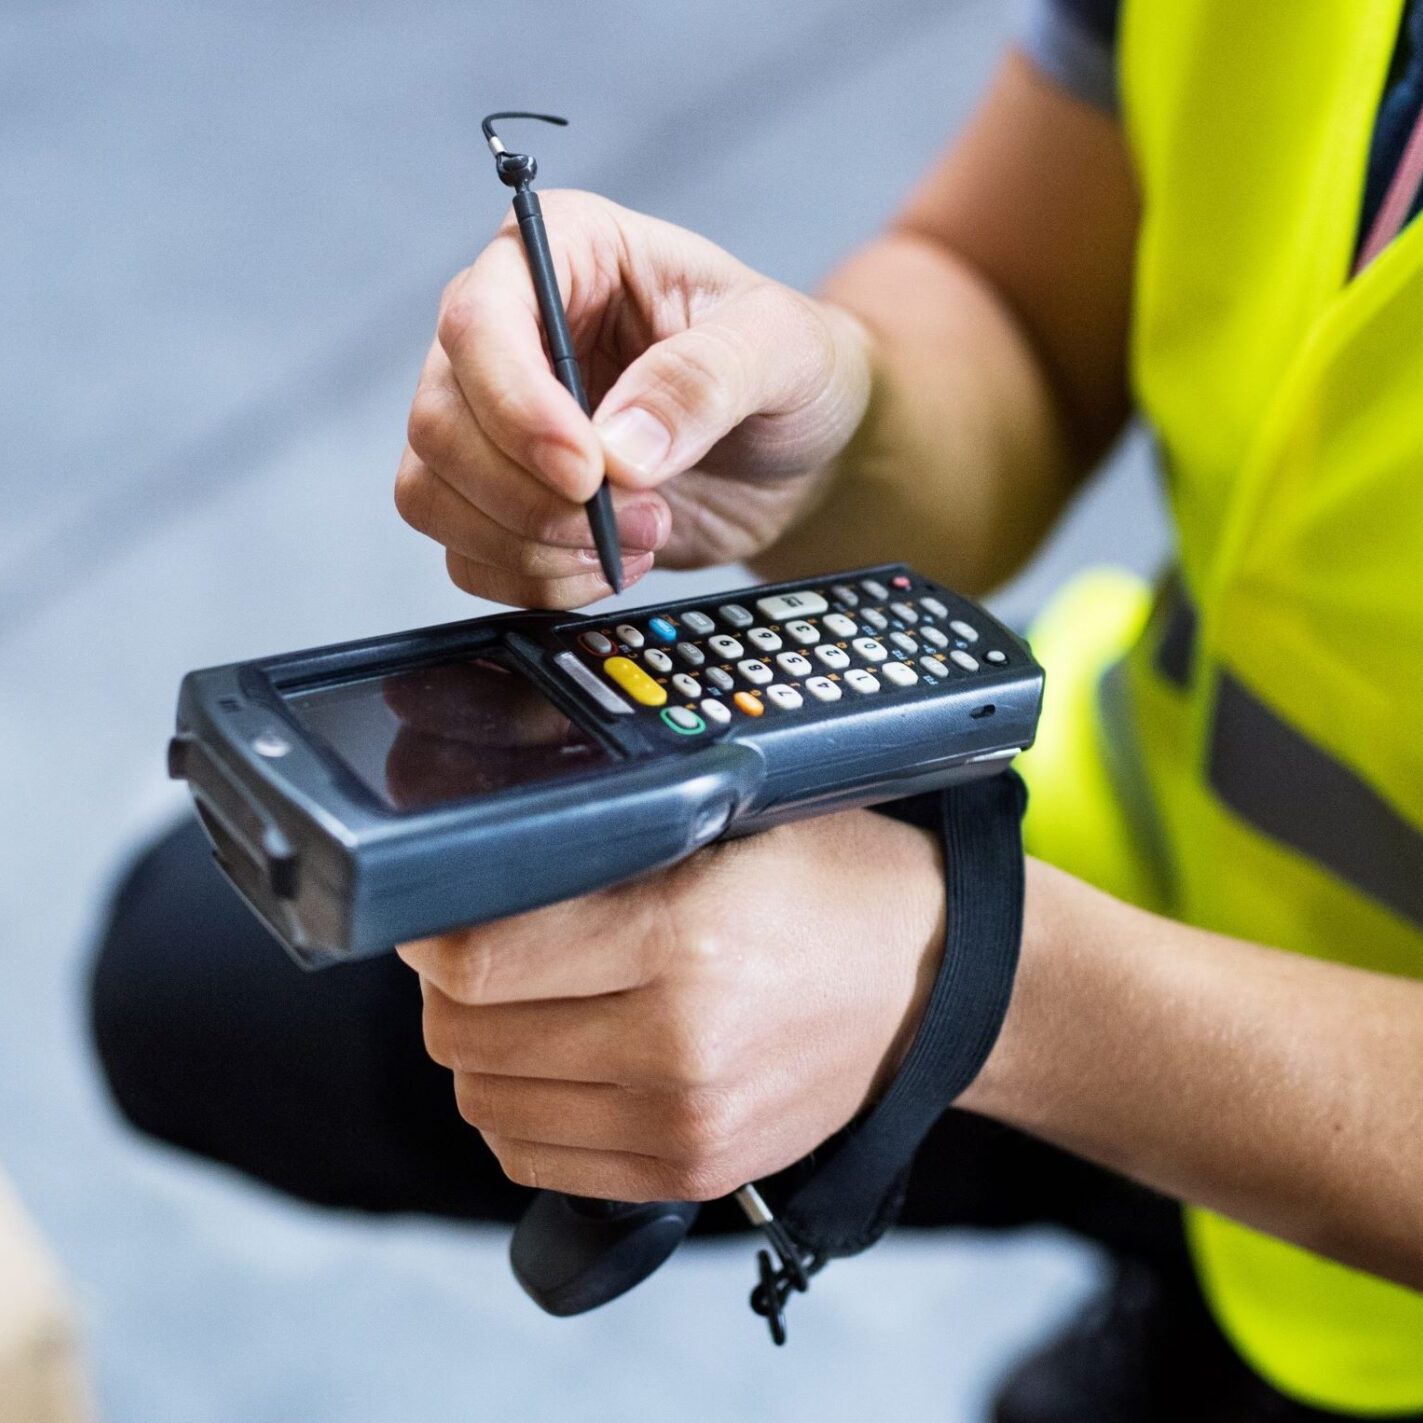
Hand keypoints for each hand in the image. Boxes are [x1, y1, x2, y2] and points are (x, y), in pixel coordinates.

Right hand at [395, 190, 871, 607]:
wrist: (803, 451)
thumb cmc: (794, 369)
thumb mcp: (781, 350)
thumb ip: (704, 381)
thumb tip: (620, 449)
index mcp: (563, 254)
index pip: (478, 322)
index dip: (517, 408)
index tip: (588, 473)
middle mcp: (510, 334)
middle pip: (439, 423)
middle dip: (532, 496)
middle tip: (642, 515)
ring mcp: (497, 423)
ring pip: (434, 497)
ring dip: (533, 545)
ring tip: (642, 538)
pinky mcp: (506, 501)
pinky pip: (467, 558)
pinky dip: (536, 581)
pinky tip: (613, 564)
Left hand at [397, 810, 944, 1201]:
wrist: (935, 980)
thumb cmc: (833, 883)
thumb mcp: (726, 827)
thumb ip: (603, 856)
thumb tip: (480, 881)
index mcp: (682, 942)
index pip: (479, 962)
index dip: (429, 935)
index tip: (432, 914)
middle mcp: (675, 1049)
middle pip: (466, 1038)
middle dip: (448, 989)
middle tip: (483, 949)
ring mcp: (683, 1127)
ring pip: (486, 1105)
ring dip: (481, 1051)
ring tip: (526, 1005)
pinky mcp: (692, 1174)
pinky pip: (534, 1162)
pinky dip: (519, 1113)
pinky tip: (558, 1063)